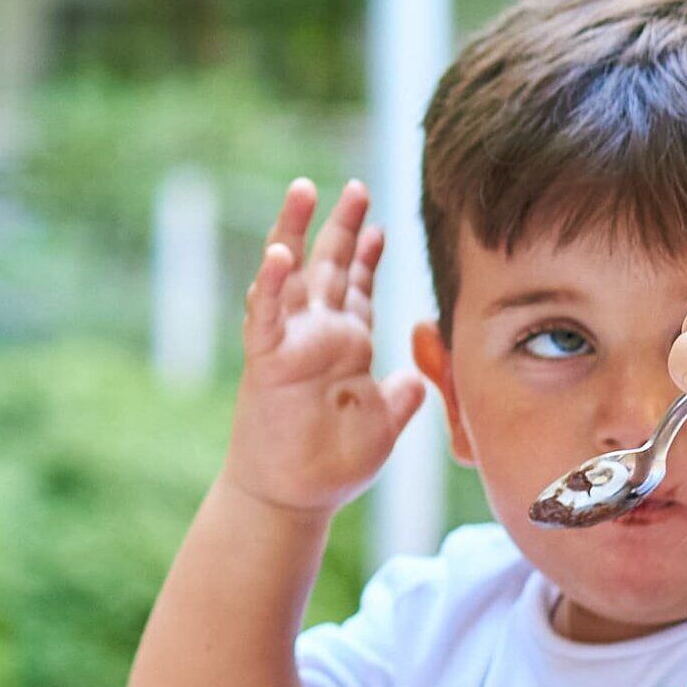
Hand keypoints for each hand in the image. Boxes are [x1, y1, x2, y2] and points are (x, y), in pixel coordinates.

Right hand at [220, 179, 426, 518]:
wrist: (295, 498)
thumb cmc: (333, 464)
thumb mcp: (385, 425)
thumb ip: (404, 396)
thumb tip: (419, 375)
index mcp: (345, 345)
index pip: (357, 287)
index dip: (367, 254)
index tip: (380, 224)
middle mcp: (317, 335)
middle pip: (328, 265)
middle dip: (341, 225)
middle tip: (356, 187)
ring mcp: (290, 343)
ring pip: (291, 274)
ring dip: (295, 230)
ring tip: (305, 189)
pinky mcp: (267, 361)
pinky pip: (267, 316)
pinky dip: (271, 283)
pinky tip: (278, 252)